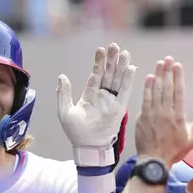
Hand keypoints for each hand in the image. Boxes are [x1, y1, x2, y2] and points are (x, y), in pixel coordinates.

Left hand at [56, 43, 135, 166]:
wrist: (88, 147)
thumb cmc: (76, 132)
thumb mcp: (65, 112)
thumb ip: (63, 94)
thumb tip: (62, 76)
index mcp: (89, 95)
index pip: (96, 75)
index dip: (99, 63)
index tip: (100, 50)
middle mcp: (102, 96)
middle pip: (108, 74)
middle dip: (111, 60)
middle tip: (114, 45)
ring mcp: (111, 101)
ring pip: (117, 80)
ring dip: (121, 66)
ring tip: (124, 52)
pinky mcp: (119, 108)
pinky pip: (125, 91)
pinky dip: (128, 80)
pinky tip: (130, 68)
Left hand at [135, 57, 192, 165]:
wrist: (154, 161)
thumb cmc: (173, 152)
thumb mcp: (191, 141)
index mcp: (179, 117)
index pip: (179, 92)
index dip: (178, 77)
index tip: (177, 66)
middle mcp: (166, 112)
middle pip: (167, 88)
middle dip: (167, 72)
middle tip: (167, 59)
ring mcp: (153, 114)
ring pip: (156, 91)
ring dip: (158, 76)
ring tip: (159, 64)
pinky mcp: (143, 117)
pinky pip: (145, 99)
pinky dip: (147, 88)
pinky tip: (149, 78)